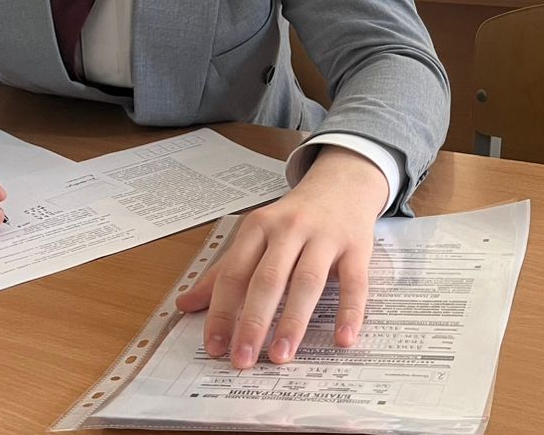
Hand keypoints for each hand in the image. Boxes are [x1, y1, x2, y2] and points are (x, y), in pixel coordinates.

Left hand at [177, 146, 387, 368]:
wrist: (343, 184)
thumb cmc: (295, 217)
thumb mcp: (256, 235)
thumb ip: (225, 270)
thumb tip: (186, 303)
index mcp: (259, 227)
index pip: (234, 273)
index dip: (221, 311)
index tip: (215, 346)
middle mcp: (290, 229)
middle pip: (268, 279)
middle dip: (253, 322)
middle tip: (242, 359)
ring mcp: (325, 237)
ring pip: (307, 282)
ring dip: (292, 322)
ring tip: (281, 355)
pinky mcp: (357, 247)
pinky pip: (354, 283)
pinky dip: (349, 312)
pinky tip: (343, 338)